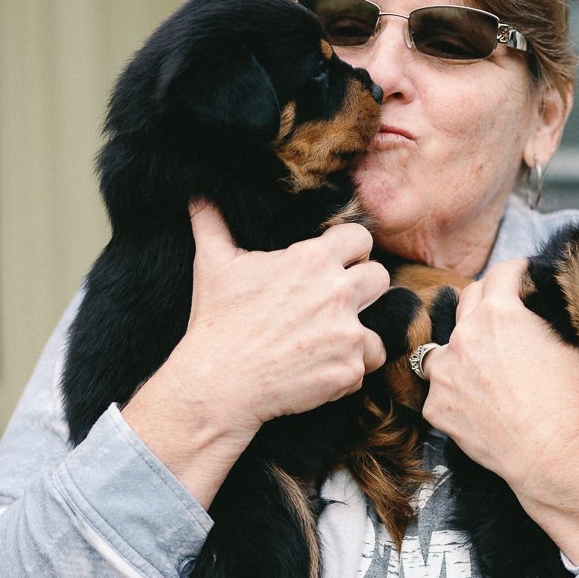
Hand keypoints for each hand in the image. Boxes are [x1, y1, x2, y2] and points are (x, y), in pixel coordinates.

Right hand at [120, 203, 389, 500]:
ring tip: (327, 344)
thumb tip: (198, 193)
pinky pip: (364, 368)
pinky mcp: (348, 371)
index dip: (350, 250)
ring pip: (378, 328)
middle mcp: (337, 294)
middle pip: (380, 278)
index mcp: (313, 261)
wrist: (218, 384)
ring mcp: (347, 334)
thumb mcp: (213, 265)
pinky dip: (346, 372)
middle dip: (362, 289)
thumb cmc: (216, 322)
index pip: (360, 238)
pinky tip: (318, 371)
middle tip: (336, 304)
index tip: (337, 263)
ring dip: (358, 337)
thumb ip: (213, 223)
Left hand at [420, 259, 578, 562]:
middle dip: (487, 297)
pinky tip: (475, 401)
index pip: (502, 272)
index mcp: (500, 314)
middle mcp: (464, 336)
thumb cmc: (573, 403)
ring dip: (461, 345)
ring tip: (480, 359)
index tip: (521, 272)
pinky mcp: (436, 407)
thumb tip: (571, 313)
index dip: (516, 268)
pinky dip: (455, 390)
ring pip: (443, 345)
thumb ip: (565, 323)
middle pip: (468, 298)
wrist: (551, 456)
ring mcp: (444, 373)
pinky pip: (440, 389)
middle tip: (502, 308)